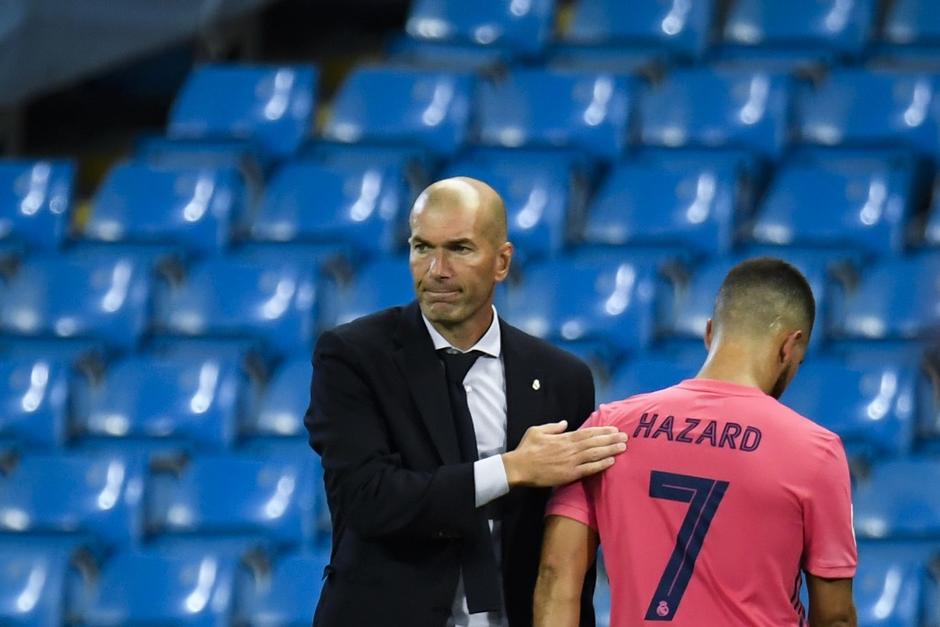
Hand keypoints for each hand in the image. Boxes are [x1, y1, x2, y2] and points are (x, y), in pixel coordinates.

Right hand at [501, 420, 627, 487]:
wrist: (519, 467)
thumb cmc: (526, 449)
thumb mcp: (537, 431)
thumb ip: (553, 427)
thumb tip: (565, 423)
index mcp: (563, 437)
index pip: (586, 433)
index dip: (601, 431)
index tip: (613, 428)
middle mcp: (570, 448)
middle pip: (594, 442)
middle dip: (611, 439)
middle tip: (625, 436)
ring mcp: (571, 461)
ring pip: (595, 454)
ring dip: (610, 450)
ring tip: (623, 447)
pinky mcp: (569, 474)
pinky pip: (589, 469)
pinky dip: (601, 465)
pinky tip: (612, 462)